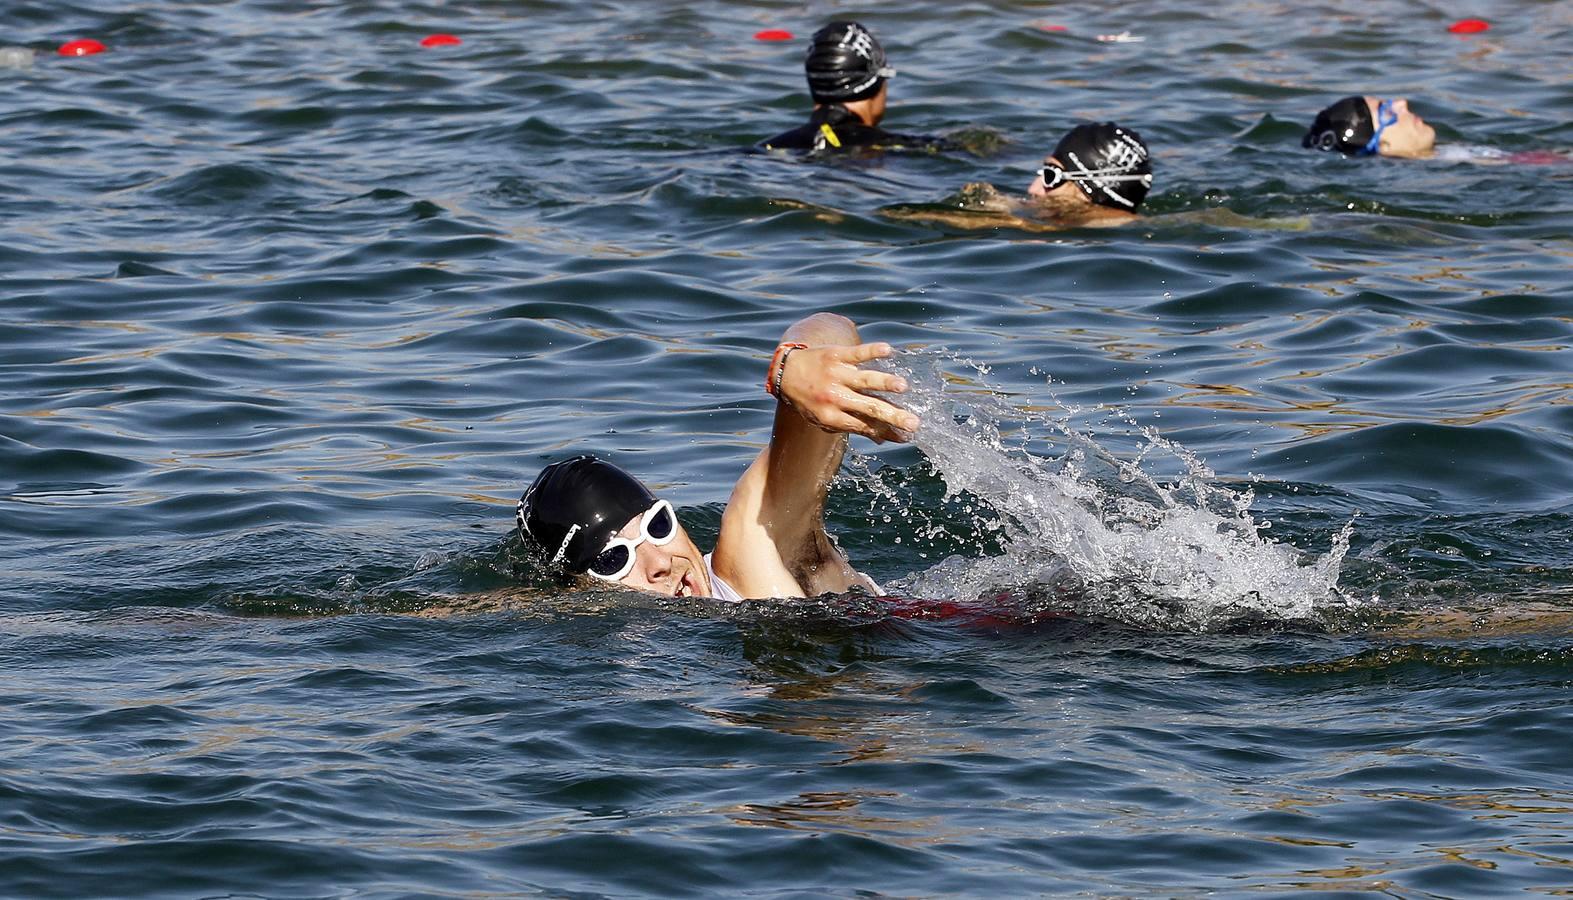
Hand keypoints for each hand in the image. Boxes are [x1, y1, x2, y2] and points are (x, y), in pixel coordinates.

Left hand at [779, 342, 920, 441]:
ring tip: (903, 387)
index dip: (886, 432)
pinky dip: (871, 351)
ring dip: (884, 383)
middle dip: (893, 416)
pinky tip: (888, 350)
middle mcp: (834, 398)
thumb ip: (853, 427)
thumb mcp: (824, 420)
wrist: (785, 372)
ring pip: (864, 380)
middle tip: (914, 422)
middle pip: (869, 408)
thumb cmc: (809, 400)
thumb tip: (883, 439)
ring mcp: (835, 375)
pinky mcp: (835, 355)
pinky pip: (855, 353)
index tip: (908, 435)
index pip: (865, 426)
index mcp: (832, 417)